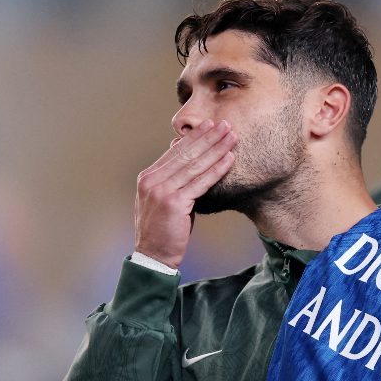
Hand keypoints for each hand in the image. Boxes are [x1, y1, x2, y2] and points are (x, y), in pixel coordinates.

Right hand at [134, 120, 236, 267]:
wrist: (153, 255)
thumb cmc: (163, 229)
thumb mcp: (162, 200)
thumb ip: (171, 180)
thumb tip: (182, 158)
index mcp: (148, 177)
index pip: (175, 152)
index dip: (194, 138)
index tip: (210, 125)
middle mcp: (152, 180)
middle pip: (186, 154)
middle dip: (208, 137)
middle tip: (225, 124)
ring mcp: (162, 191)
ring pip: (195, 165)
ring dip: (216, 149)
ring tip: (232, 137)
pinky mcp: (174, 202)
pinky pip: (201, 182)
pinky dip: (217, 169)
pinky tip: (229, 159)